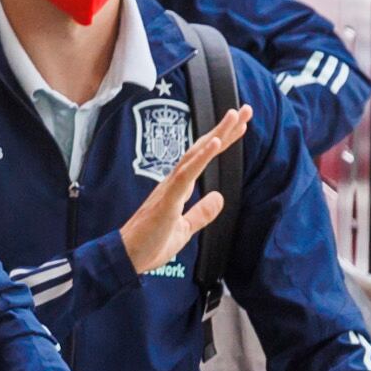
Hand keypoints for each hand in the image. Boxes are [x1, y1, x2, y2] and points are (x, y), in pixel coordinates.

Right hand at [118, 102, 250, 274]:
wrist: (126, 260)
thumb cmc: (149, 245)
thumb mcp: (184, 231)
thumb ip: (201, 213)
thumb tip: (219, 197)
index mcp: (178, 189)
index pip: (203, 159)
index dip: (222, 141)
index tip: (241, 126)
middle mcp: (173, 182)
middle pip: (201, 149)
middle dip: (224, 129)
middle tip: (244, 110)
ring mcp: (169, 189)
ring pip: (195, 155)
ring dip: (215, 134)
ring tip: (233, 116)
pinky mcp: (166, 200)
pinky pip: (186, 175)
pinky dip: (201, 158)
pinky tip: (215, 143)